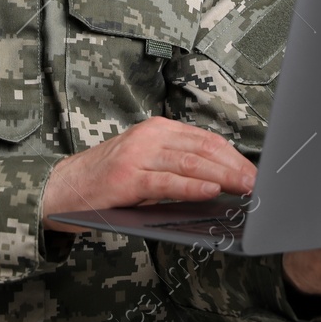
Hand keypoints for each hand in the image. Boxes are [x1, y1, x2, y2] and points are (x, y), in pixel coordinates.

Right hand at [42, 116, 256, 232]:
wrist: (63, 188)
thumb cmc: (108, 180)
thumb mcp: (145, 164)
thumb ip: (176, 166)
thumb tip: (220, 181)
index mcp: (157, 130)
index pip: (206, 140)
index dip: (234, 156)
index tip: (254, 172)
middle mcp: (149, 136)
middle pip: (203, 148)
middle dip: (235, 166)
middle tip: (257, 183)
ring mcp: (137, 155)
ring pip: (190, 163)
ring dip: (222, 176)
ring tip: (244, 187)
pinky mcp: (127, 178)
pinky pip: (166, 182)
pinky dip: (191, 186)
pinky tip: (211, 191)